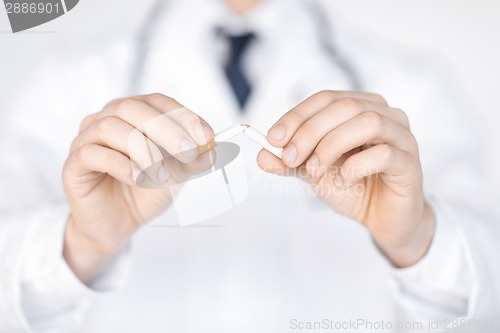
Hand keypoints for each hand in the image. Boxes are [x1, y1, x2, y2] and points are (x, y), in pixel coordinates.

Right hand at [62, 93, 213, 281]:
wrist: (119, 223)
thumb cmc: (145, 191)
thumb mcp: (177, 173)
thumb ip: (193, 160)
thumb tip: (213, 149)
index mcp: (134, 114)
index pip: (158, 102)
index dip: (183, 116)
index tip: (207, 136)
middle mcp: (108, 119)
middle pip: (133, 109)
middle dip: (166, 130)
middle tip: (189, 151)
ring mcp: (87, 138)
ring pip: (112, 128)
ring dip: (144, 150)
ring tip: (161, 175)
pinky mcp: (74, 163)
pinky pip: (93, 154)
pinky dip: (121, 165)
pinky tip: (138, 179)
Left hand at [257, 91, 434, 266]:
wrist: (382, 218)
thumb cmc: (353, 187)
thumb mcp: (314, 172)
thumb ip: (290, 163)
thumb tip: (261, 154)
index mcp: (360, 108)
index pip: (326, 98)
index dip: (297, 116)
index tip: (273, 138)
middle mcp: (385, 115)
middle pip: (344, 107)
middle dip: (310, 131)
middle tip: (290, 157)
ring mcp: (401, 137)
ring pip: (367, 123)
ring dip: (332, 145)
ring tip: (313, 170)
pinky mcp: (410, 162)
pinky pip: (384, 154)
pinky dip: (355, 167)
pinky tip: (342, 182)